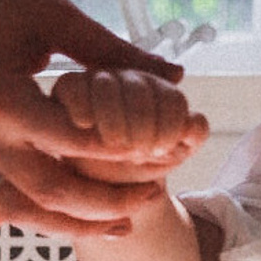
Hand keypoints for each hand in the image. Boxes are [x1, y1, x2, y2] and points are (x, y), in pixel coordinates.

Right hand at [0, 0, 199, 238]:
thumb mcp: (56, 14)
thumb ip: (113, 52)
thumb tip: (175, 76)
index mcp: (1, 96)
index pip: (73, 143)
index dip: (121, 152)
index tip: (161, 150)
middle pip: (47, 192)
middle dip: (104, 205)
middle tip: (151, 197)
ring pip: (10, 205)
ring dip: (60, 224)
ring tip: (112, 225)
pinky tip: (9, 219)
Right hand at [51, 67, 208, 179]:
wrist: (102, 182)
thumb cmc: (140, 162)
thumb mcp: (173, 151)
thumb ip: (192, 134)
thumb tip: (194, 121)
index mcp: (160, 89)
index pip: (172, 99)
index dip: (172, 126)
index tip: (164, 151)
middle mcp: (128, 78)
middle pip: (140, 91)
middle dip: (144, 126)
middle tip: (140, 153)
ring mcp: (96, 81)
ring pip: (107, 86)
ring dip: (115, 119)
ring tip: (117, 147)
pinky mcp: (66, 90)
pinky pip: (72, 86)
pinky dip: (81, 104)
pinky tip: (86, 124)